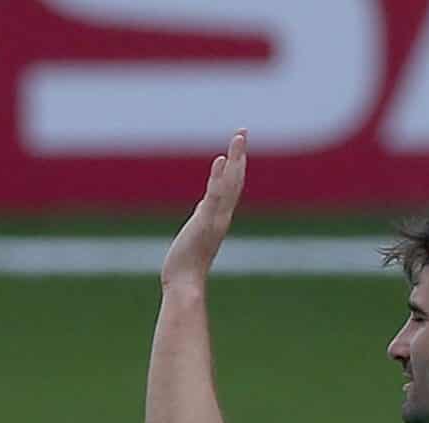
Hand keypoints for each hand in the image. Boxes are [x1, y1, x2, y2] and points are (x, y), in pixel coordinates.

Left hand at [164, 131, 246, 290]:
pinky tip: (222, 160)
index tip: (236, 147)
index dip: (235, 166)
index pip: (230, 187)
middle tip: (242, 131)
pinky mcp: (206, 223)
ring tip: (239, 137)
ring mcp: (216, 219)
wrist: (185, 285)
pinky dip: (220, 178)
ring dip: (235, 159)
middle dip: (239, 155)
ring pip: (230, 184)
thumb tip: (203, 205)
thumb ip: (202, 218)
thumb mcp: (195, 235)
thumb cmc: (186, 267)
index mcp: (219, 218)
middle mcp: (222, 216)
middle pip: (235, 180)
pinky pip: (216, 196)